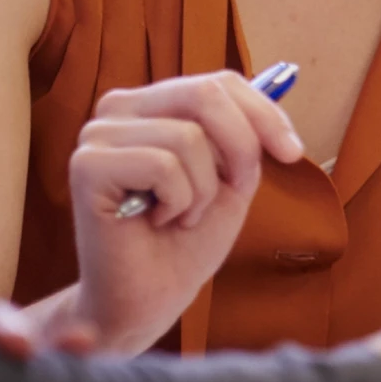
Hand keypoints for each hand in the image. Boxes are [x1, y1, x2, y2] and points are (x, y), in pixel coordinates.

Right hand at [54, 70, 306, 353]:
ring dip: (202, 189)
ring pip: (188, 137)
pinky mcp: (87, 165)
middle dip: (240, 147)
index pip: (217, 82)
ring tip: (180, 215)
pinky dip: (178, 201)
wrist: (150, 300)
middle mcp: (118, 109)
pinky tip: (157, 221)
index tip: (293, 153)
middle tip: (237, 189)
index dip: (264, 113)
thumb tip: (278, 84)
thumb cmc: (187, 240)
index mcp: (152, 104)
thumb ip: (244, 131)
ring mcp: (98, 135)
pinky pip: (163, 165)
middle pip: (204, 95)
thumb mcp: (231, 175)